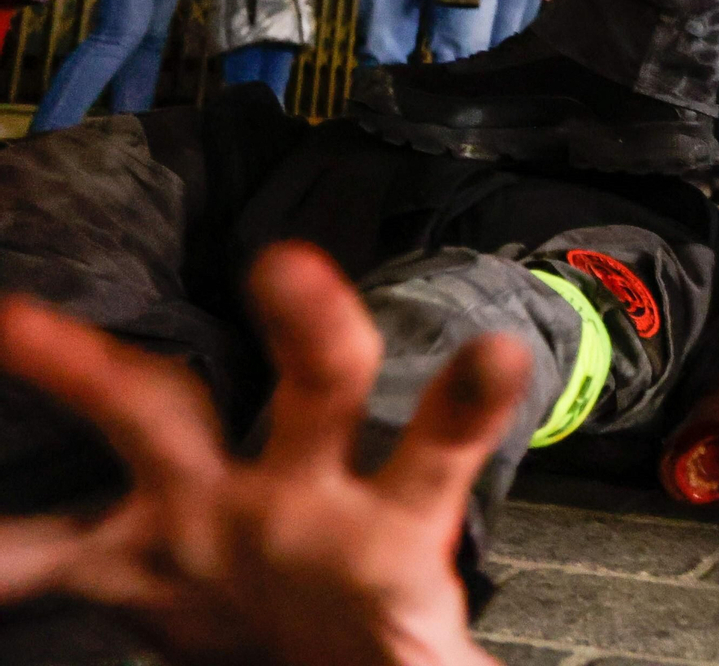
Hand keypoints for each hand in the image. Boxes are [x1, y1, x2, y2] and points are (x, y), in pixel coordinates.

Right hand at [0, 242, 527, 665]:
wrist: (305, 657)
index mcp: (393, 514)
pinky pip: (42, 551)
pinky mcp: (126, 556)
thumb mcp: (421, 660)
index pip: (444, 442)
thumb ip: (445, 664)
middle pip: (318, 384)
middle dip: (312, 326)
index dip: (468, 401)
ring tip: (20, 321)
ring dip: (88, 366)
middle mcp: (302, 485)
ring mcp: (207, 505)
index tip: (496, 355)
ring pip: (156, 414)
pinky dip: (0, 550)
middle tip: (292, 266)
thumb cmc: (373, 625)